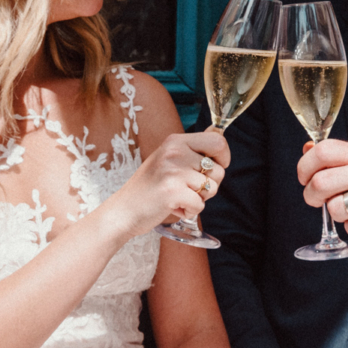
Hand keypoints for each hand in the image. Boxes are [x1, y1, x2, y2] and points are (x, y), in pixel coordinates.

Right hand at [109, 130, 228, 237]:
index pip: (218, 141)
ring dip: (198, 199)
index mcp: (175, 141)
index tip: (212, 169)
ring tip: (178, 198)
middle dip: (210, 184)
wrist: (123, 210)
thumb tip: (218, 136)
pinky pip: (200, 205)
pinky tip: (173, 207)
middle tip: (189, 189)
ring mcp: (173, 171)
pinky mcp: (173, 192)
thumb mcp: (168, 159)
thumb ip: (192, 150)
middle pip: (219, 169)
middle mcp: (175, 152)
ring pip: (211, 189)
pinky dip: (190, 211)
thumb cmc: (149, 187)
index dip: (223, 158)